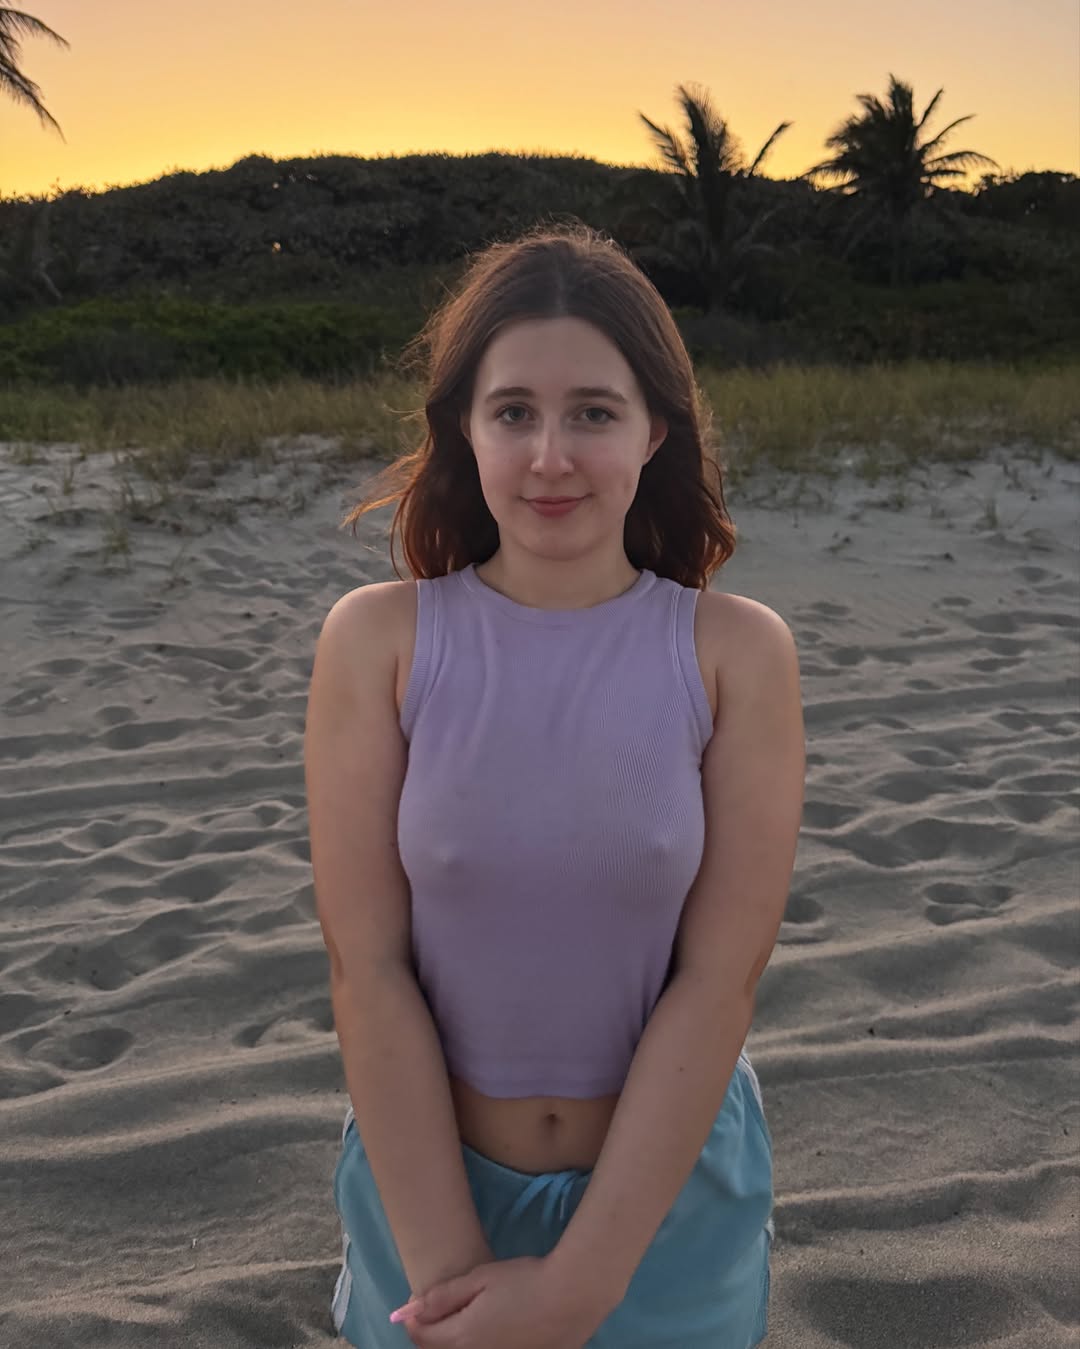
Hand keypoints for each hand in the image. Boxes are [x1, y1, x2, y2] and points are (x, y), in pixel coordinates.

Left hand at [392, 1255, 608, 1348]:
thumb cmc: (524, 1281)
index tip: (411, 1305)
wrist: (572, 1296)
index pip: (422, 1337)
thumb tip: (412, 1309)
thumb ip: (444, 1296)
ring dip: (454, 1340)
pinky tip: (492, 1326)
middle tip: (435, 1310)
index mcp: (463, 1338)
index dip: (412, 1320)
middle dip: (431, 1333)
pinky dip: (479, 1344)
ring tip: (463, 1316)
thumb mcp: (480, 1279)